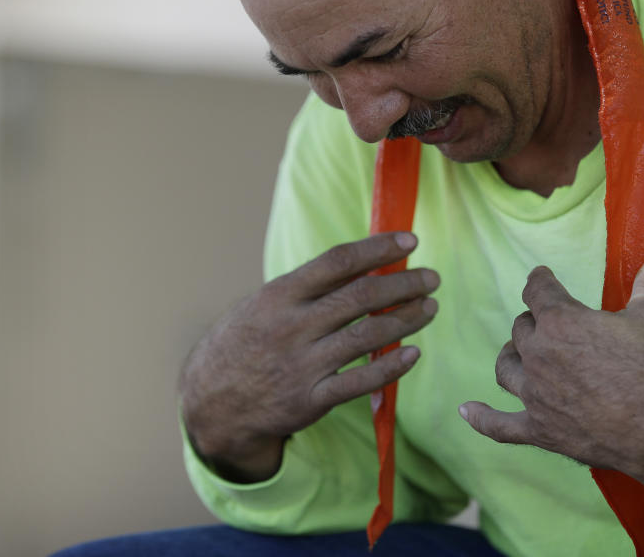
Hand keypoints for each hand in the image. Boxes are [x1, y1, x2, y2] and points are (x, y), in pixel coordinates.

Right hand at [179, 232, 438, 481]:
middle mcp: (292, 326)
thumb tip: (367, 263)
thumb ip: (309, 287)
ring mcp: (302, 365)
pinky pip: (361, 382)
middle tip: (432, 279)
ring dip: (407, 319)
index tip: (409, 242)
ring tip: (429, 309)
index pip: (338, 261)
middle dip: (404, 285)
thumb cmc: (248, 342)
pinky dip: (392, 367)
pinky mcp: (310, 400)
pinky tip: (413, 354)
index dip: (378, 248)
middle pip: (361, 296)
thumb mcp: (266, 304)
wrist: (211, 402)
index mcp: (280, 295)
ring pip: (368, 335)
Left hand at [459, 251, 643, 495]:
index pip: (537, 291)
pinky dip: (481, 418)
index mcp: (561, 321)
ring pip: (506, 368)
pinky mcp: (539, 430)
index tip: (541, 278)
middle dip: (534, 323)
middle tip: (548, 324)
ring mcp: (535, 395)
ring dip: (509, 357)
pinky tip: (466, 411)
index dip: (540, 281)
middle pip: (521, 330)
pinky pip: (499, 426)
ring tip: (514, 354)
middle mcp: (539, 355)